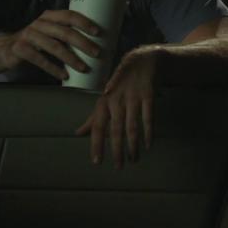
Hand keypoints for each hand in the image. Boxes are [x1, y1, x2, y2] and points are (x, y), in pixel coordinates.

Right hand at [4, 9, 101, 79]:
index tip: (98, 32)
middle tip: (96, 53)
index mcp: (49, 16)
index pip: (69, 15)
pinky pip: (41, 60)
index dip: (84, 22)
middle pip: (65, 32)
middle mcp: (39, 23)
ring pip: (55, 47)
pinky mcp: (21, 49)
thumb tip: (92, 44)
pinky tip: (65, 76)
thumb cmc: (34, 42)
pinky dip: (54, 69)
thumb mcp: (48, 32)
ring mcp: (29, 35)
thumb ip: (63, 33)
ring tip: (84, 68)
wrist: (5, 49)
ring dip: (71, 58)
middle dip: (83, 43)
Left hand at [75, 47, 158, 167]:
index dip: (97, 144)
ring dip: (133, 145)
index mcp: (104, 102)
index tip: (97, 162)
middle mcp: (116, 100)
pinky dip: (149, 131)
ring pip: (132, 125)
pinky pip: (148, 116)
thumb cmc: (120, 83)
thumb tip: (77, 134)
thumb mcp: (105, 99)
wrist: (142, 61)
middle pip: (115, 129)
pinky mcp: (148, 94)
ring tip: (134, 159)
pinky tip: (149, 144)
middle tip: (119, 167)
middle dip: (117, 150)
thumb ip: (93, 118)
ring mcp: (132, 96)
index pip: (98, 127)